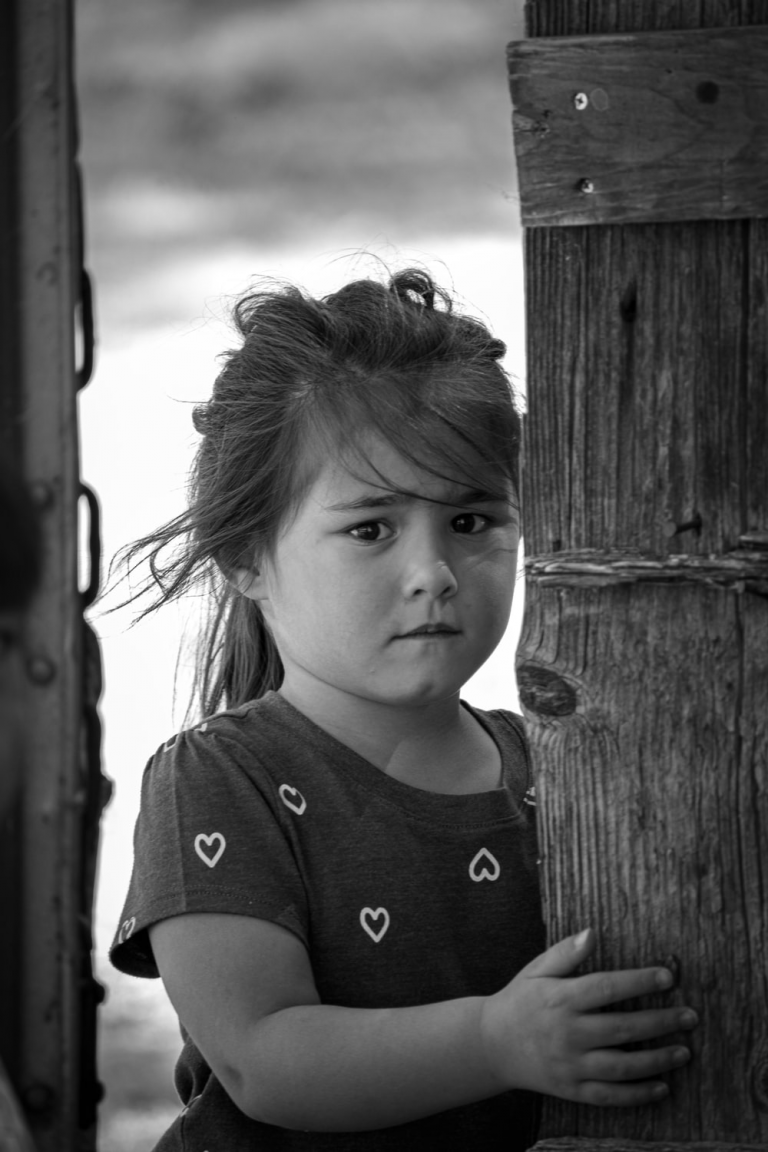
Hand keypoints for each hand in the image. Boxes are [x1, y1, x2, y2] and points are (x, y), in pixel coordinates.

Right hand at [480, 928, 697, 1106]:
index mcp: (561, 999)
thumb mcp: (537, 969)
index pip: (607, 987)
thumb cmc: (520, 1000)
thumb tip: (593, 932)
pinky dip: (638, 1095)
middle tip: (690, 1016)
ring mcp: (570, 1064)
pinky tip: (662, 1087)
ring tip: (684, 1051)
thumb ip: (566, 952)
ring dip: (657, 1060)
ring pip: (621, 1066)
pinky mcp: (571, 1089)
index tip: (668, 976)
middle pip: (622, 1028)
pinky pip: (610, 1095)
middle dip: (661, 1022)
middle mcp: (568, 1033)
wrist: (491, 1045)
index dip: (639, 981)